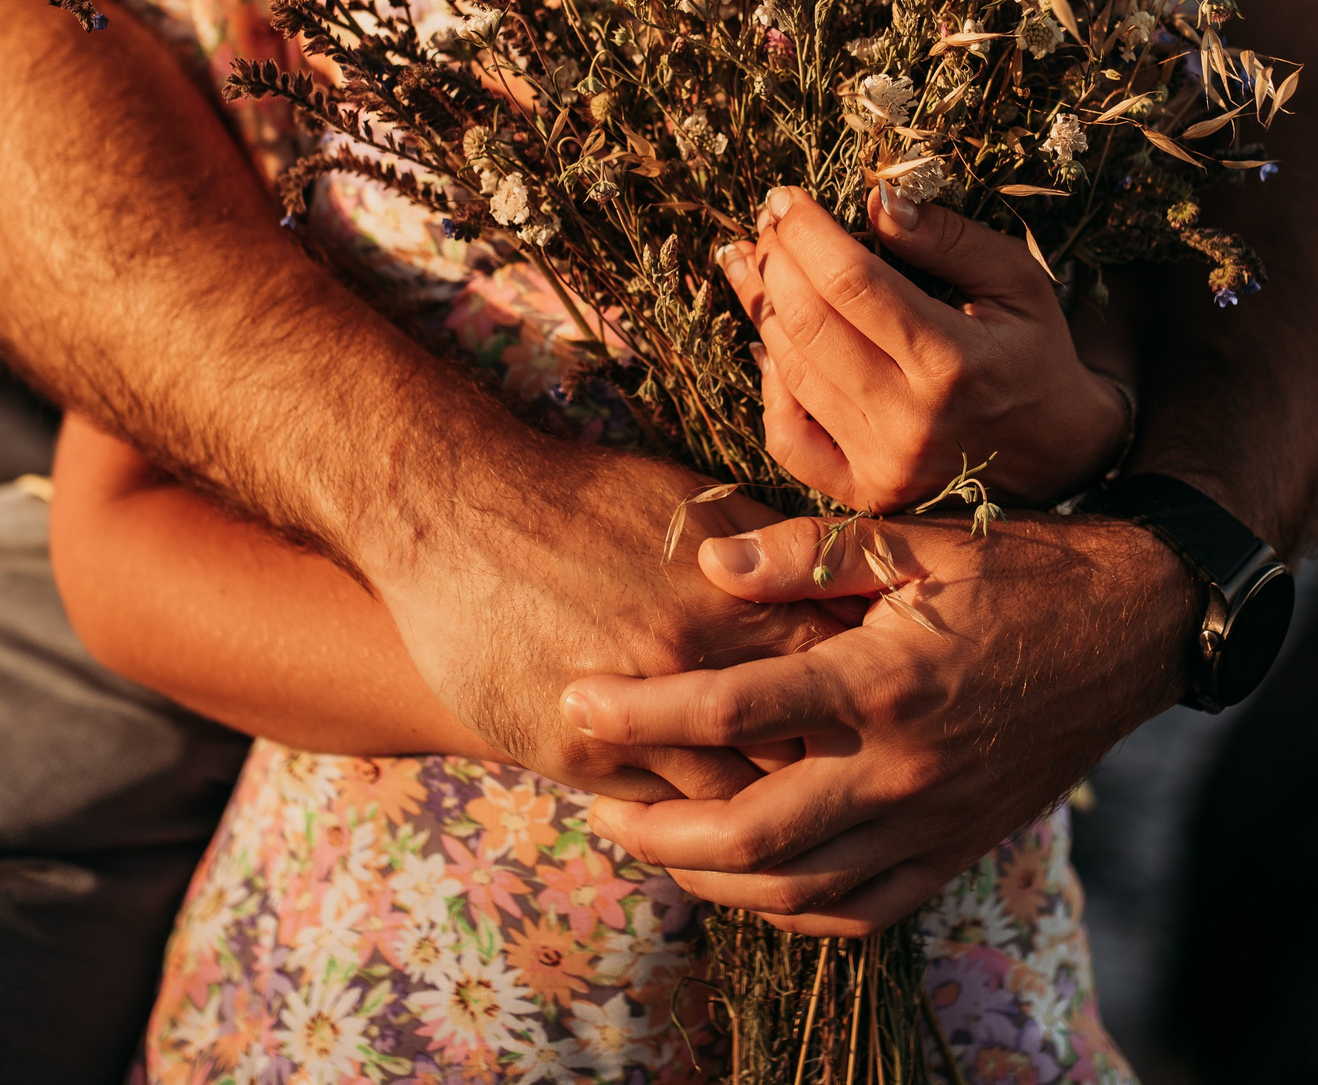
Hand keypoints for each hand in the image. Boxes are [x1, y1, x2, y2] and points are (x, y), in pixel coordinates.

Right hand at [361, 431, 845, 805]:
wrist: (455, 514)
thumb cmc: (582, 498)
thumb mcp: (692, 504)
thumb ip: (767, 554)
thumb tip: (835, 583)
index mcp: (739, 610)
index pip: (838, 686)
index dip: (856, 703)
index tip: (862, 709)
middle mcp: (696, 674)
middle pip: (799, 758)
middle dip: (820, 769)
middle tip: (830, 771)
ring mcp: (635, 724)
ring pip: (729, 804)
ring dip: (753, 808)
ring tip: (769, 804)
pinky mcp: (576, 757)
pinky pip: (658, 814)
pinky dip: (687, 819)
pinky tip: (697, 809)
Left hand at [561, 508, 1200, 933]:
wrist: (1135, 627)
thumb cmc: (1020, 568)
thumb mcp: (917, 538)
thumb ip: (805, 552)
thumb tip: (703, 564)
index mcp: (887, 679)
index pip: (736, 709)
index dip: (643, 709)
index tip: (578, 700)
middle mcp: (907, 766)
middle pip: (753, 832)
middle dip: (658, 829)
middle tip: (597, 804)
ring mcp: (936, 820)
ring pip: (800, 887)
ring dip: (711, 878)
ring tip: (652, 843)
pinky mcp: (958, 847)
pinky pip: (862, 909)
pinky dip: (793, 911)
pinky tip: (748, 886)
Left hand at [716, 186, 1130, 511]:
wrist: (1062, 454)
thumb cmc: (1035, 352)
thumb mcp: (1015, 280)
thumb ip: (948, 239)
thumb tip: (877, 201)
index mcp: (952, 363)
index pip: (852, 284)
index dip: (807, 233)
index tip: (786, 199)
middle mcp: (911, 420)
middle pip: (809, 324)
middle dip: (776, 262)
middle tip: (767, 224)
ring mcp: (883, 464)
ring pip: (791, 373)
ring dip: (762, 309)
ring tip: (751, 263)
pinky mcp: (866, 492)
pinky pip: (789, 440)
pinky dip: (770, 389)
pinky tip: (769, 344)